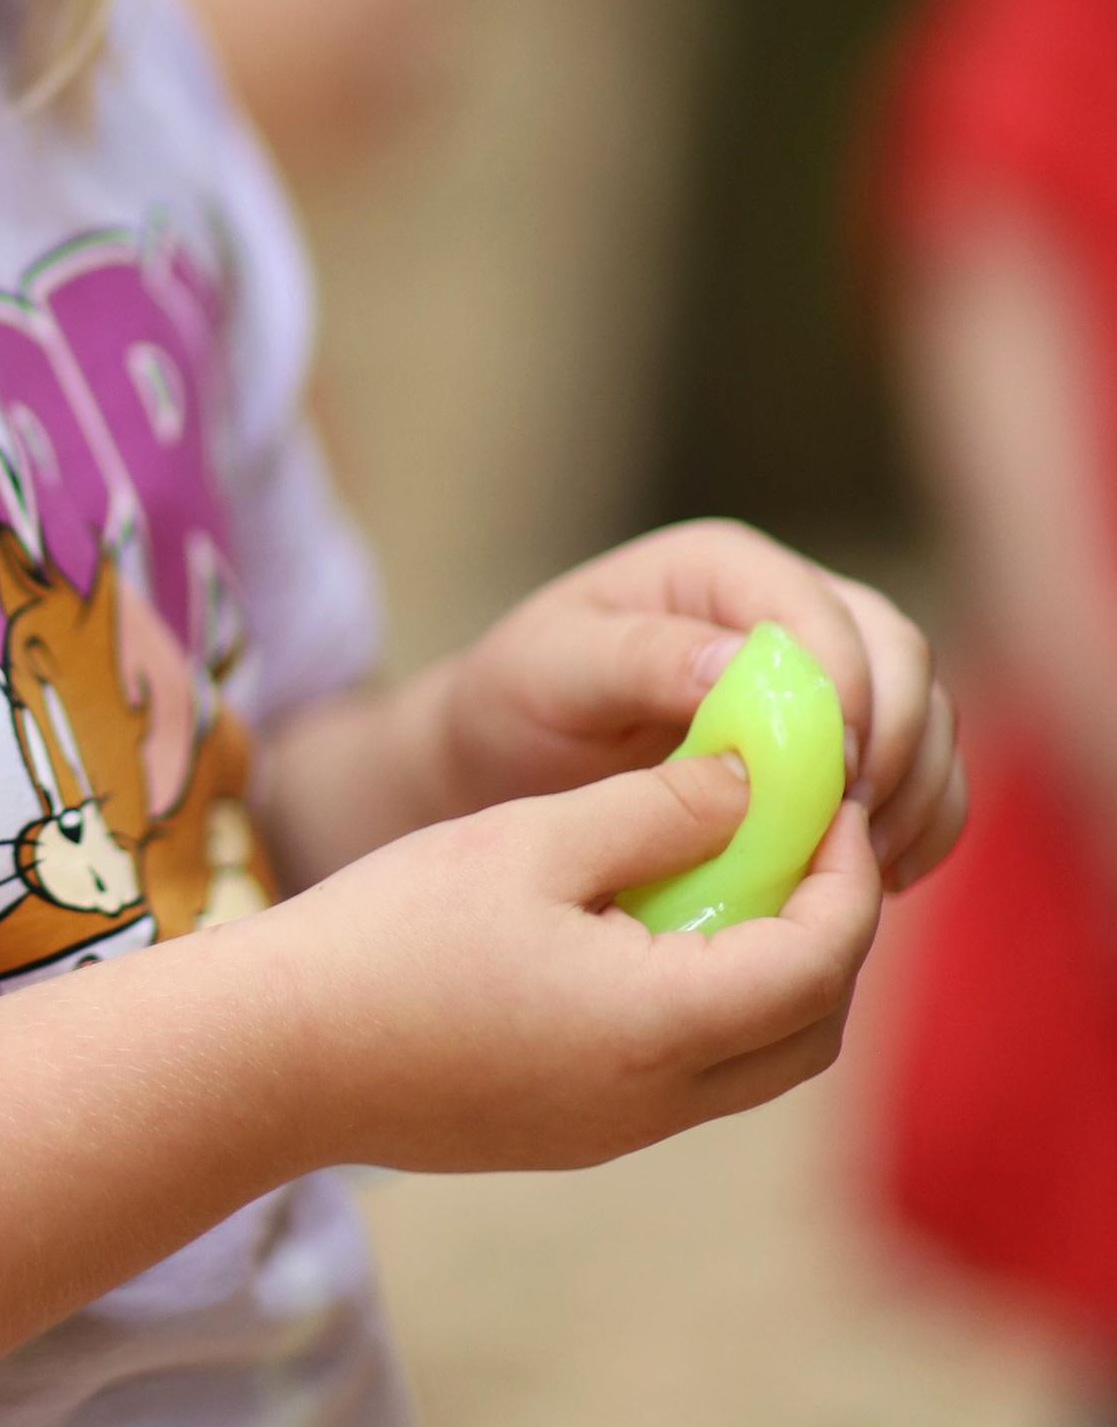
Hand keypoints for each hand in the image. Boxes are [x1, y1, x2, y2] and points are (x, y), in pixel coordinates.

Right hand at [278, 752, 883, 1173]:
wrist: (276, 1051)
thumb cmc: (392, 931)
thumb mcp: (529, 839)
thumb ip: (657, 809)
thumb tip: (756, 781)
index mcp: (661, 1027)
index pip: (820, 956)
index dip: (843, 870)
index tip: (825, 791)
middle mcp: (661, 1101)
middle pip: (812, 1027)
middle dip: (831, 928)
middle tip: (797, 833)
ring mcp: (619, 1130)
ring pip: (758, 1060)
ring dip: (774, 970)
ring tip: (728, 869)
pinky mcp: (575, 1132)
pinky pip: (692, 1074)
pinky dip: (713, 1001)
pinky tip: (649, 925)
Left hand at [422, 521, 965, 893]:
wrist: (514, 760)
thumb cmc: (520, 702)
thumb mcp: (552, 671)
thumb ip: (638, 658)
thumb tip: (736, 661)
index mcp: (722, 565)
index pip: (821, 612)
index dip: (844, 692)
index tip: (830, 779)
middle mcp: (788, 602)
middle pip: (898, 656)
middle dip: (894, 746)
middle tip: (853, 836)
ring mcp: (827, 668)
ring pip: (927, 713)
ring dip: (917, 791)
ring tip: (865, 866)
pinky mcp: (845, 736)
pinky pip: (923, 771)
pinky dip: (920, 822)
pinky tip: (881, 876)